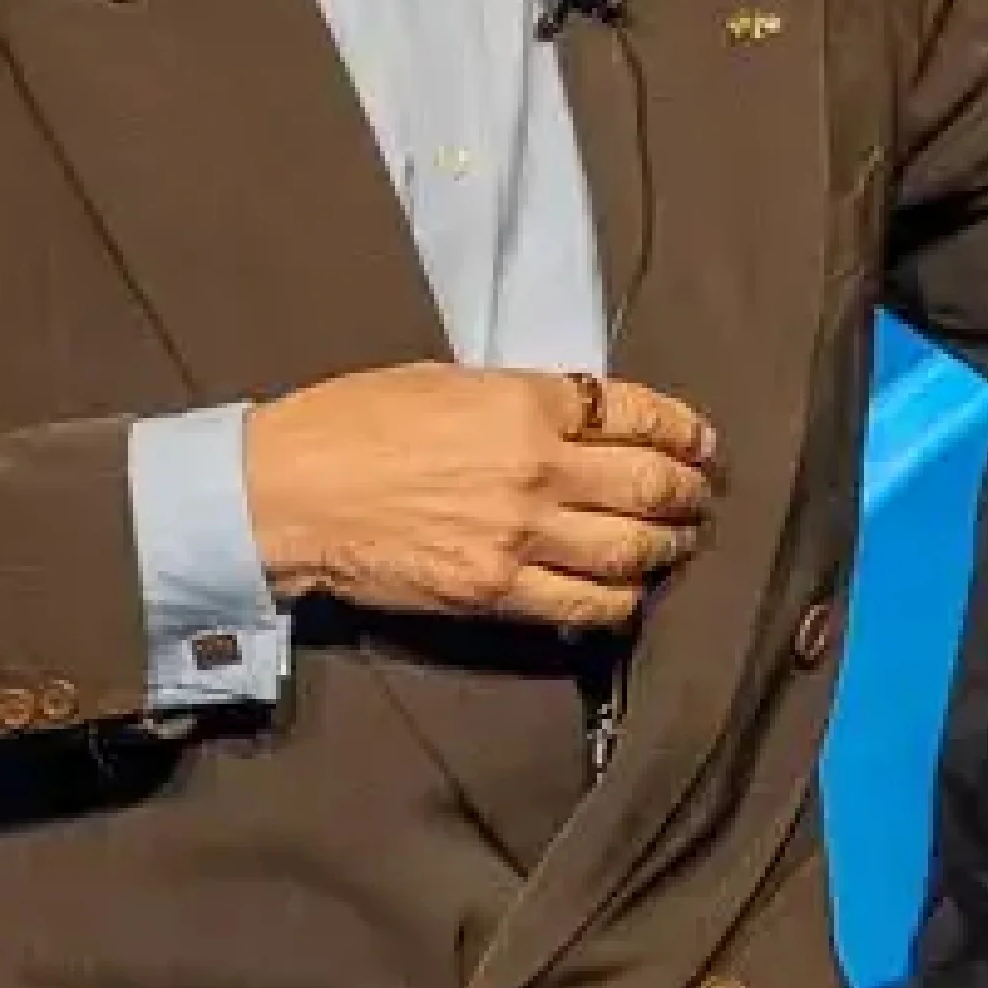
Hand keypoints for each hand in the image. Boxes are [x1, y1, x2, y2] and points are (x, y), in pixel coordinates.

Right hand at [250, 365, 716, 632]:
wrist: (287, 495)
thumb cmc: (351, 423)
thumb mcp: (447, 381)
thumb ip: (525, 401)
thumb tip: (586, 423)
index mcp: (524, 403)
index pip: (636, 413)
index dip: (683, 430)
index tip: (700, 441)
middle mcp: (536, 470)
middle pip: (650, 487)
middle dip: (689, 493)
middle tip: (700, 495)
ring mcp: (520, 538)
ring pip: (634, 552)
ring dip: (668, 548)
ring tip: (675, 543)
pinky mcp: (498, 593)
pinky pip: (589, 606)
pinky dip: (624, 600)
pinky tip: (630, 591)